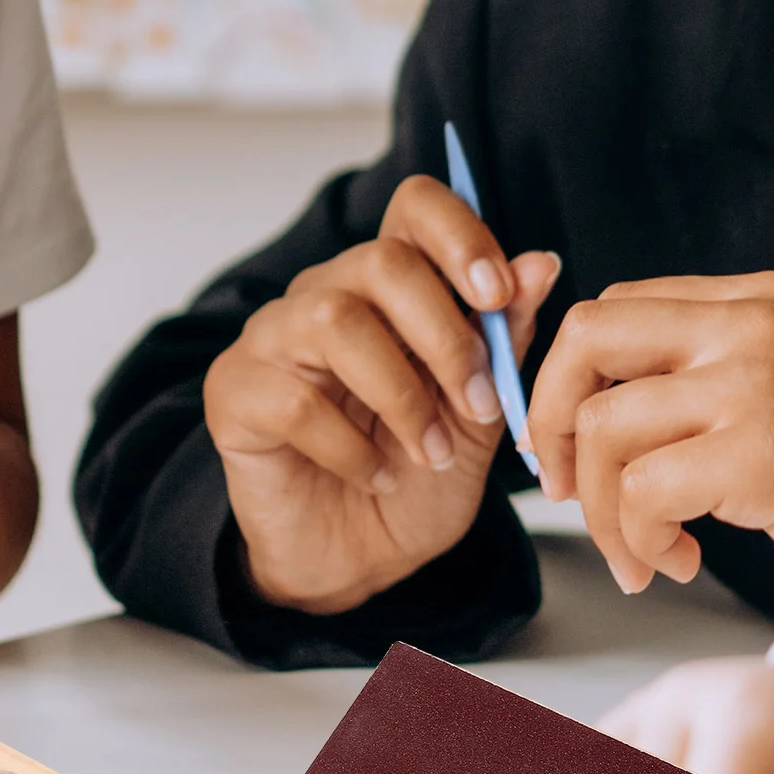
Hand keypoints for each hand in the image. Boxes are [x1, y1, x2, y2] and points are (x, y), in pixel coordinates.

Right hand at [204, 175, 561, 614]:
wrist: (356, 565)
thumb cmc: (412, 485)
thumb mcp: (477, 419)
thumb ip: (502, 343)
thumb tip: (539, 265)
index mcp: (386, 289)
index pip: (414, 208)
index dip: (460, 236)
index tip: (499, 297)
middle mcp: (323, 297)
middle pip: (379, 261)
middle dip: (445, 337)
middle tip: (480, 406)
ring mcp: (271, 342)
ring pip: (334, 319)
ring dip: (401, 395)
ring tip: (430, 452)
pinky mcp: (234, 395)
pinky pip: (294, 399)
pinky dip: (350, 448)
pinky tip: (376, 477)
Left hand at [527, 271, 773, 594]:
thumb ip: (696, 374)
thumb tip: (585, 407)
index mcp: (754, 300)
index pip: (609, 311)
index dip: (562, 383)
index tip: (565, 448)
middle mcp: (753, 323)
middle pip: (585, 339)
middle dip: (546, 424)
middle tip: (561, 490)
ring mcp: (758, 381)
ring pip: (602, 429)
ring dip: (600, 513)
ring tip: (643, 554)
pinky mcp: (763, 450)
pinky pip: (642, 493)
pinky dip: (640, 542)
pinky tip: (679, 563)